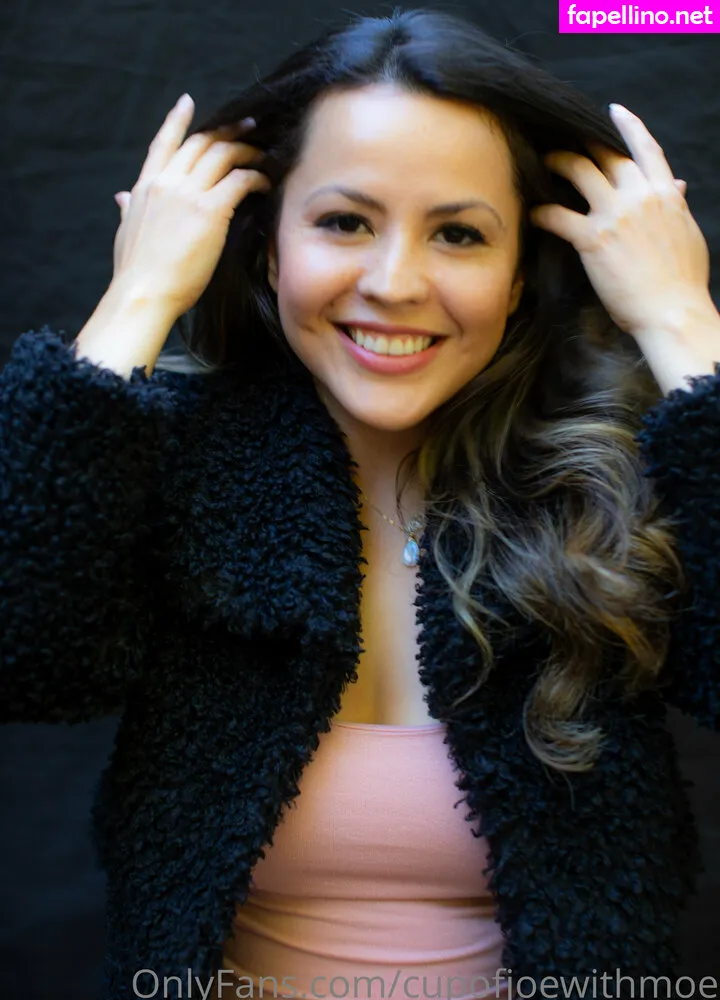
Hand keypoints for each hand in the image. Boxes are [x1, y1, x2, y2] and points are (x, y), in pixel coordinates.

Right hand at [111, 94, 270, 320]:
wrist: (143, 294)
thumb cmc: (136, 273)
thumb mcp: (126, 232)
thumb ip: (128, 209)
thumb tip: (121, 197)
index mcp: (145, 187)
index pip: (163, 143)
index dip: (177, 120)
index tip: (188, 101)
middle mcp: (166, 183)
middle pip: (201, 143)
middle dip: (228, 131)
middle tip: (249, 127)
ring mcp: (188, 194)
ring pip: (223, 155)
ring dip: (247, 150)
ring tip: (264, 154)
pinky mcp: (210, 210)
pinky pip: (240, 180)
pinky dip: (257, 176)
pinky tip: (266, 182)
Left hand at [528, 104, 711, 339]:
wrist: (672, 311)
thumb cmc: (681, 281)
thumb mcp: (687, 234)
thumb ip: (677, 206)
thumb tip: (677, 185)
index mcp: (665, 194)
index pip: (646, 149)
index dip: (628, 126)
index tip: (614, 111)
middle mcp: (640, 196)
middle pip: (605, 154)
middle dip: (582, 144)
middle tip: (561, 142)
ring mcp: (616, 215)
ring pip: (579, 171)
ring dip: (556, 163)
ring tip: (540, 164)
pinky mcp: (593, 239)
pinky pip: (558, 215)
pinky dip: (542, 211)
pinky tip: (532, 212)